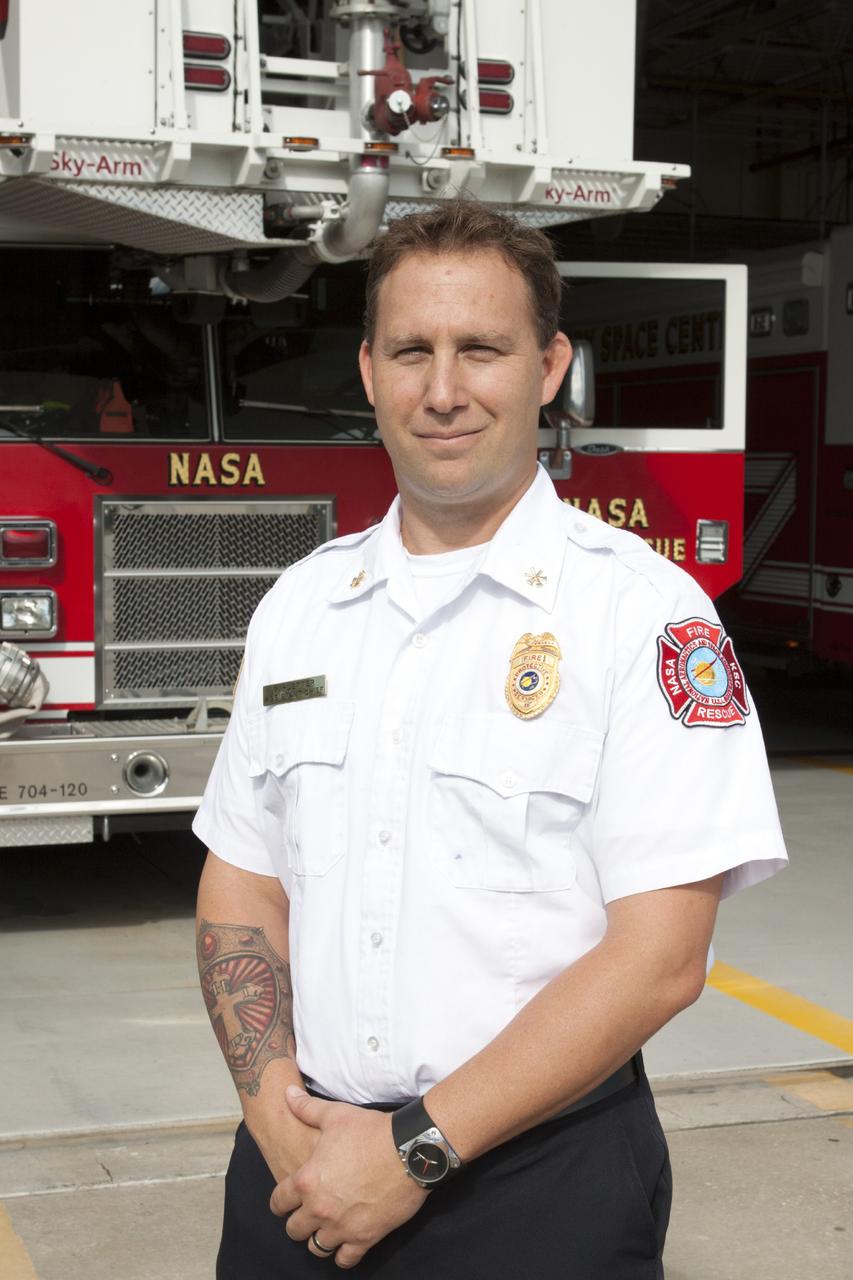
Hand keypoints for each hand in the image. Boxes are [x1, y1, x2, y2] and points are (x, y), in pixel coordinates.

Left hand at [270, 1087, 428, 1268]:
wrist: (409, 1150)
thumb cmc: (370, 1130)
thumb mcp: (335, 1115)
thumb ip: (306, 1108)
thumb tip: (287, 1093)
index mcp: (307, 1181)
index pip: (278, 1202)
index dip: (280, 1201)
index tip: (286, 1201)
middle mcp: (319, 1209)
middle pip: (294, 1230)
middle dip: (298, 1222)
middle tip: (307, 1214)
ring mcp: (342, 1227)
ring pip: (316, 1248)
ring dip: (318, 1239)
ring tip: (325, 1229)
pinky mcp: (365, 1238)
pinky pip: (345, 1260)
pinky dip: (343, 1255)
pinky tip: (346, 1243)